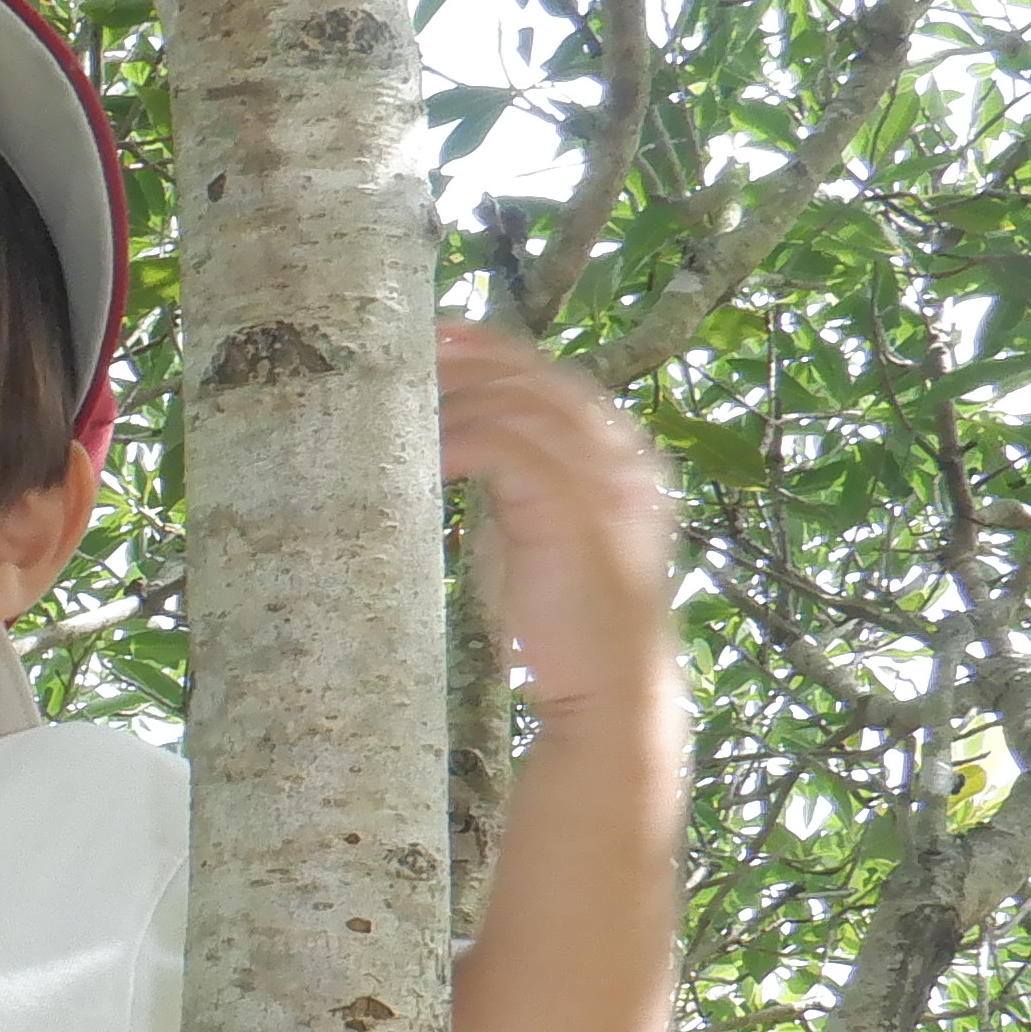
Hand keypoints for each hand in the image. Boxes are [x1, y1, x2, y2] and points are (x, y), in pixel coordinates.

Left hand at [437, 320, 679, 718]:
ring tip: (404, 405)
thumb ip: (512, 482)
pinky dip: (459, 443)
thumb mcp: (534, 531)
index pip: (556, 381)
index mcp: (622, 458)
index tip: (440, 338)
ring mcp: (606, 483)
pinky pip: (507, 450)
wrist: (606, 692)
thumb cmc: (564, 620)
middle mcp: (625, 460)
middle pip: (541, 380)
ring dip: (458, 398)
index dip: (497, 352)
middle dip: (473, 360)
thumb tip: (453, 439)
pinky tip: (423, 457)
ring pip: (523, 406)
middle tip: (410, 355)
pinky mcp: (575, 512)